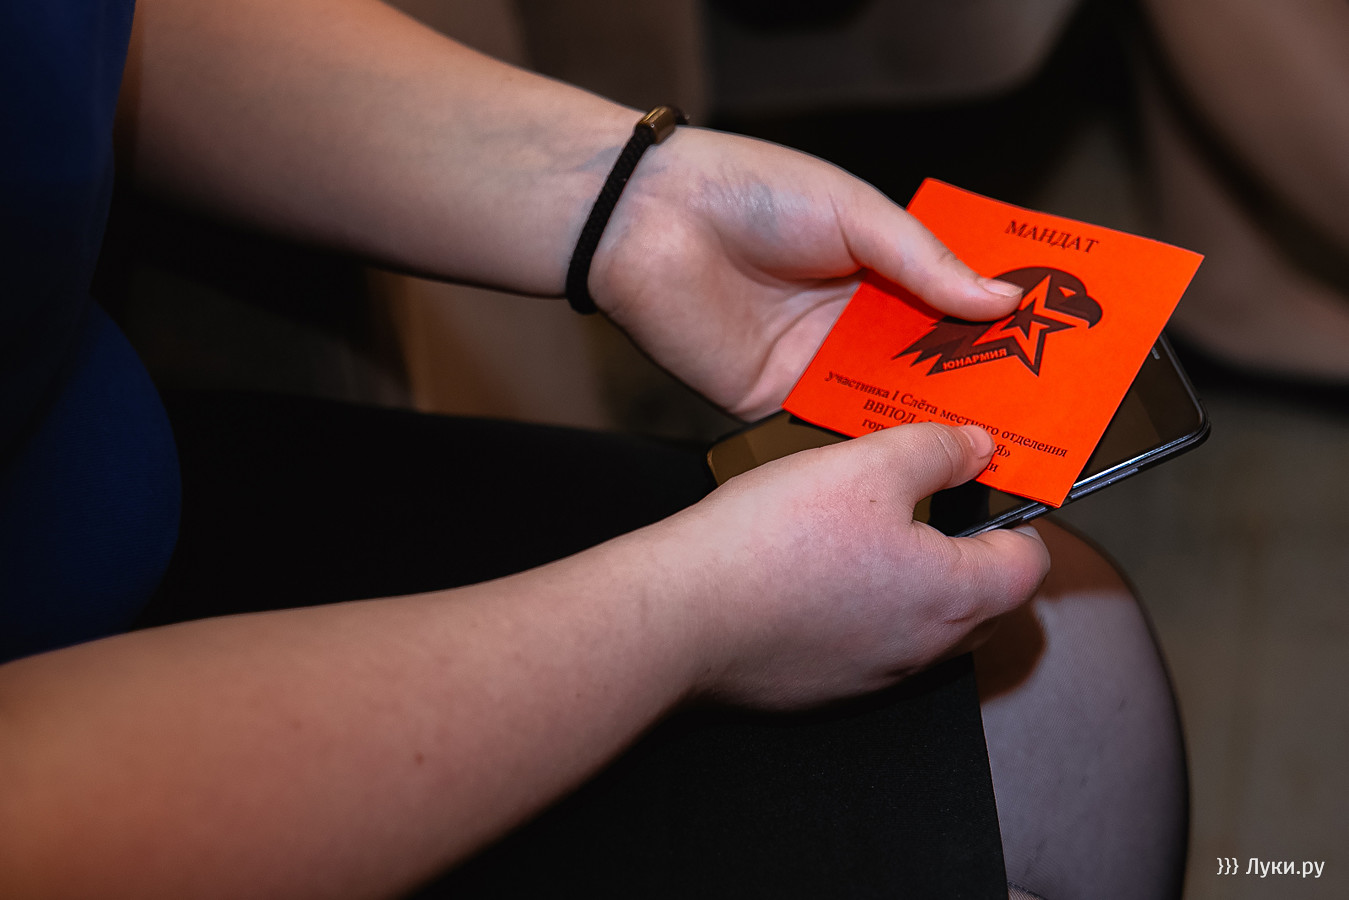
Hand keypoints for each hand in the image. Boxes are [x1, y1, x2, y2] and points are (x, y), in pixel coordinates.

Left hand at [589, 128, 1023, 419]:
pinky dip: (875, 444)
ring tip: (1000, 446)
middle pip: (927, 364)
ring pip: (888, 403)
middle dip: (977, 388)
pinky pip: (833, 427)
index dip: (996, 332)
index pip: (950, 308)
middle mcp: (850, 322)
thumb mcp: (858, 213)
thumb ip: (927, 264)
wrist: (652, 221)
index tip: (1049, 353)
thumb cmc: (751, 192)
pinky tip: (923, 461)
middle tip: (1037, 417)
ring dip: (934, 423)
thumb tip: (1003, 298)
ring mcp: (814, 363)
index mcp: (875, 268)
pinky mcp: (776, 399)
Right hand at [660, 421, 1049, 709]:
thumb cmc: (775, 541)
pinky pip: (870, 647)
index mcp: (953, 596)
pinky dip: (863, 612)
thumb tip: (978, 449)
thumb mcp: (868, 464)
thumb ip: (936, 451)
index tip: (987, 487)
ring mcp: (876, 678)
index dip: (1017, 519)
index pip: (1028, 566)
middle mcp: (925, 650)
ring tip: (865, 533)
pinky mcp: (826, 689)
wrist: (684, 615)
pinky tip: (817, 575)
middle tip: (930, 504)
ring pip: (924, 627)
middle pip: (984, 604)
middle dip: (971, 554)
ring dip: (914, 584)